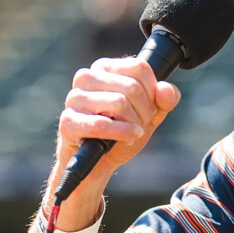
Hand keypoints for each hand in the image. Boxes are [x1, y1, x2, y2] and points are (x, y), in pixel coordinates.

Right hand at [51, 57, 180, 207]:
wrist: (99, 164)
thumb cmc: (122, 133)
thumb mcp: (150, 115)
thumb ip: (164, 101)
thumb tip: (166, 91)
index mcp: (104, 68)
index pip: (139, 68)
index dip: (153, 92)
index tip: (151, 108)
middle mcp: (86, 78)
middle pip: (132, 86)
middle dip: (145, 112)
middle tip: (142, 125)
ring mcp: (74, 99)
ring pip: (118, 102)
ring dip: (134, 123)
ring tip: (134, 133)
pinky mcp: (68, 122)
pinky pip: (101, 124)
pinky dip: (122, 133)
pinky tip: (130, 138)